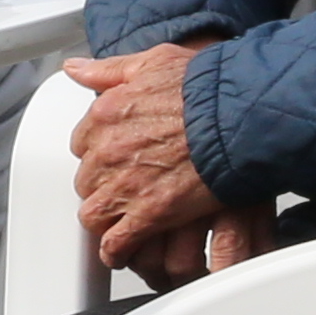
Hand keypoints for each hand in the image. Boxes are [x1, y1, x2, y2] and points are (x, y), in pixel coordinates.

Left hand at [62, 42, 229, 272]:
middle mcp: (108, 150)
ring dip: (106, 220)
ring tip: (119, 223)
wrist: (239, 114)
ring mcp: (126, 184)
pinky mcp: (149, 213)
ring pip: (94, 213)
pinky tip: (122, 253)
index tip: (113, 159)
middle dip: (103, 187)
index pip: (82, 144)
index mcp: (105, 114)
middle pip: (88, 180)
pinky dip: (117, 251)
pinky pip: (117, 242)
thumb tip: (76, 69)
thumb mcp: (153, 61)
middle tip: (123, 190)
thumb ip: (110, 69)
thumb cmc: (206, 87)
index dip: (100, 154)